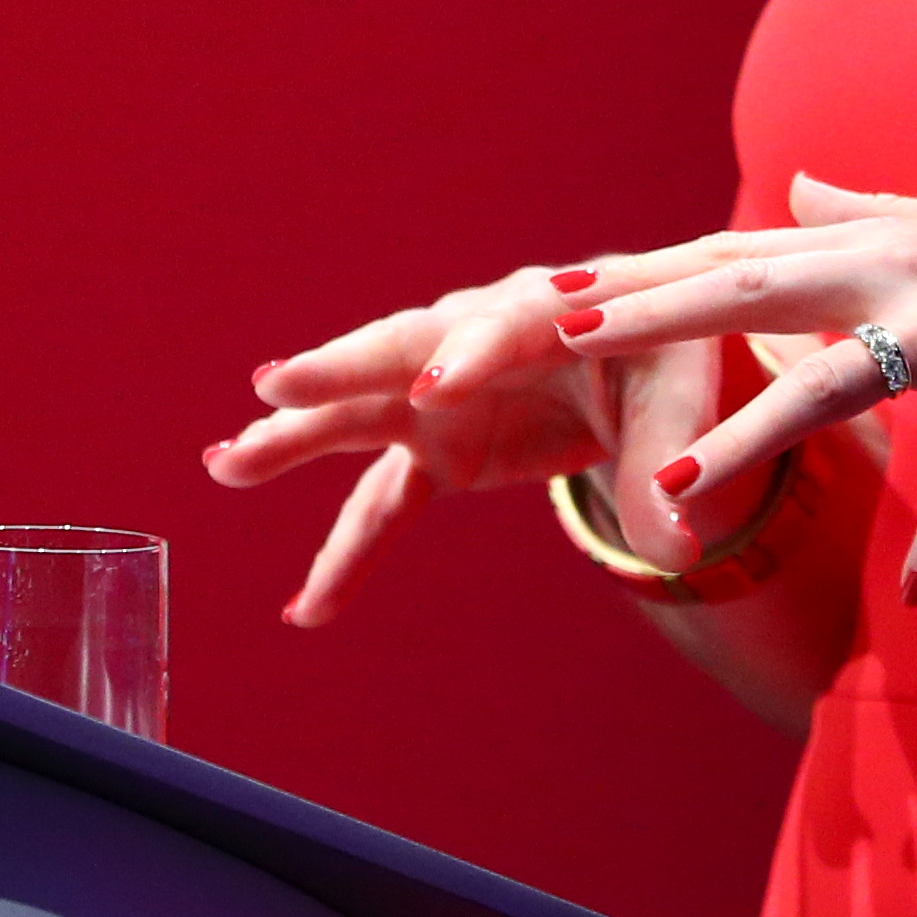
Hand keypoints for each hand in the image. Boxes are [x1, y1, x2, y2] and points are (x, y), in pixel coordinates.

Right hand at [207, 258, 739, 625]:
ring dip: (297, 439)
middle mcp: (477, 338)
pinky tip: (308, 610)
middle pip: (399, 351)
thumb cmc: (675, 357)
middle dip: (340, 371)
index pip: (503, 327)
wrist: (654, 361)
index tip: (433, 389)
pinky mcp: (440, 445)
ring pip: (362, 416)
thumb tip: (676, 544)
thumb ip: (672, 460)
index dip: (469, 357)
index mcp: (550, 306)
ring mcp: (445, 392)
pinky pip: (384, 502)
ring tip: (227, 464)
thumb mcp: (689, 396)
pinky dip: (350, 554)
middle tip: (277, 385)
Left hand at [554, 172, 916, 603]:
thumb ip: (872, 209)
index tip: (560, 289)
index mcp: (881, 241)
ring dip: (741, 445)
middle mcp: (903, 269)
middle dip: (650, 314)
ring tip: (667, 500)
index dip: (648, 272)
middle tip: (560, 335)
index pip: (738, 254)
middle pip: (751, 290)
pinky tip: (915, 590)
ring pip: (826, 384)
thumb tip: (799, 182)